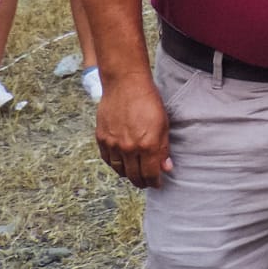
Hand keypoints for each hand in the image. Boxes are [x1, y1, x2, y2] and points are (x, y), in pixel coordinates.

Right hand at [95, 71, 172, 187]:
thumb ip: (163, 148)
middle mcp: (129, 148)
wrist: (125, 84)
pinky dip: (115, 165)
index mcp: (147, 145)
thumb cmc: (149, 101)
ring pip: (120, 170)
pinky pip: (108, 160)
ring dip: (128, 175)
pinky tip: (122, 164)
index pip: (150, 174)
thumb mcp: (163, 124)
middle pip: (134, 175)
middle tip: (147, 182)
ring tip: (135, 175)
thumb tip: (166, 168)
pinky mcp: (101, 139)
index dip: (155, 182)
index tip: (158, 184)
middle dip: (142, 182)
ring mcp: (113, 144)